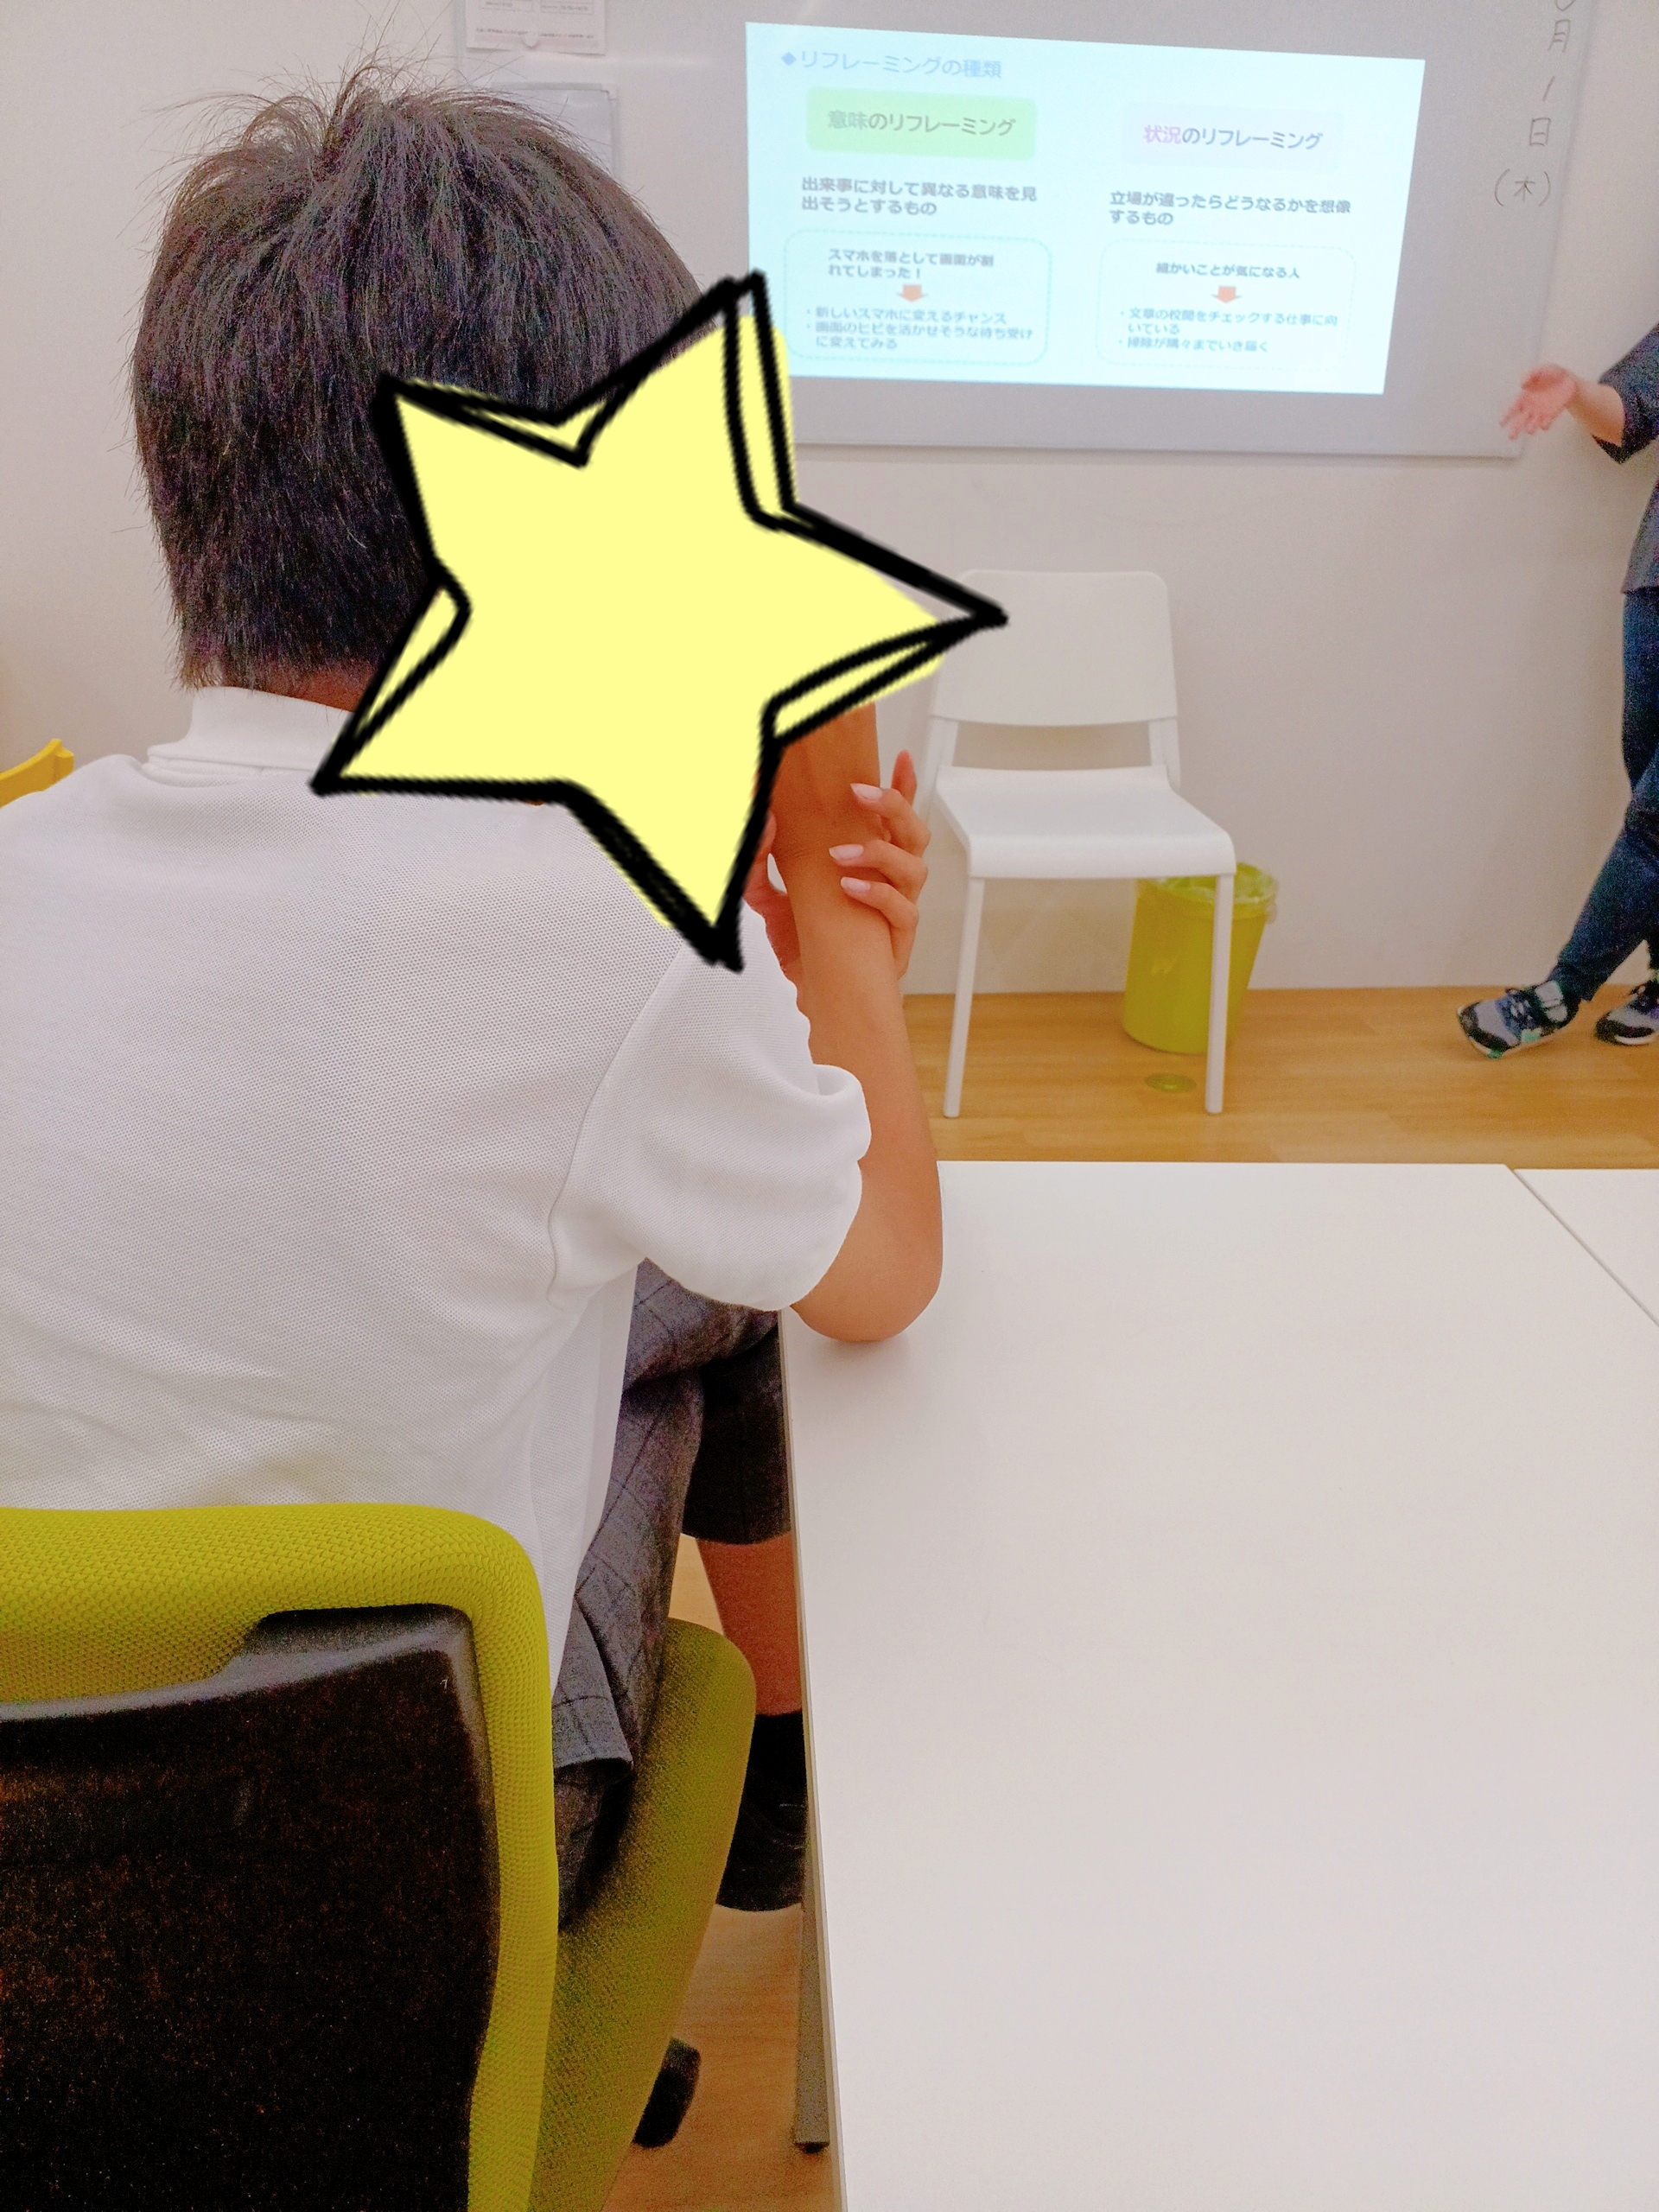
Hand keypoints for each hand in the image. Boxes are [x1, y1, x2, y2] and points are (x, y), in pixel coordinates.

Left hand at [743, 749, 930, 984]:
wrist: (812, 998)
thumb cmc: (805, 945)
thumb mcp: (770, 899)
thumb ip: (760, 863)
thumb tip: (761, 824)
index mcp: (872, 866)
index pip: (894, 820)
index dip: (903, 788)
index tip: (902, 758)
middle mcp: (892, 884)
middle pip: (913, 834)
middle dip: (893, 807)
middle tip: (861, 794)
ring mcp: (898, 911)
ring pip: (915, 869)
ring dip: (878, 853)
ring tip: (840, 854)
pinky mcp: (897, 941)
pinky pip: (902, 912)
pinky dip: (877, 895)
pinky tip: (851, 888)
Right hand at [1501, 363, 1578, 438]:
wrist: (1568, 380)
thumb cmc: (1551, 374)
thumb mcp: (1541, 370)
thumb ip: (1531, 375)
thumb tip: (1522, 384)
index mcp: (1524, 398)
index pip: (1513, 408)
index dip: (1506, 416)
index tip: (1501, 423)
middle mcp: (1529, 408)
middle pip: (1519, 421)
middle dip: (1515, 429)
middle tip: (1511, 437)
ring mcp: (1540, 413)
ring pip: (1532, 425)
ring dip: (1530, 428)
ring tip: (1530, 429)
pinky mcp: (1551, 416)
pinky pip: (1545, 424)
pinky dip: (1544, 425)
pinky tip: (1544, 423)